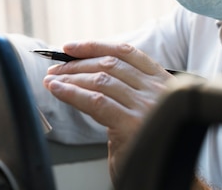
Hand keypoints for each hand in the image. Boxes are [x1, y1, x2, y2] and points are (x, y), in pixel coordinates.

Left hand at [42, 41, 174, 181]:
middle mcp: (156, 89)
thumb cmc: (151, 142)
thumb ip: (127, 89)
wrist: (168, 175)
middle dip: (77, 64)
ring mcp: (146, 106)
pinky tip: (58, 90)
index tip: (71, 48)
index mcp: (162, 80)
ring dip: (71, 78)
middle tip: (55, 69)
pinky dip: (72, 93)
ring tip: (52, 80)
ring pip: (101, 80)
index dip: (95, 46)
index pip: (126, 52)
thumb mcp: (143, 108)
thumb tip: (87, 74)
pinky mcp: (132, 124)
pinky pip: (96, 101)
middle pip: (110, 64)